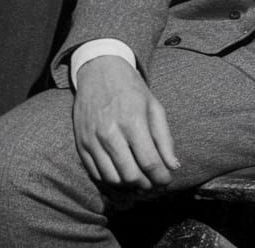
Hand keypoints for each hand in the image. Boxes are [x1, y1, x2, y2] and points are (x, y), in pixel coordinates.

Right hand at [73, 55, 179, 190]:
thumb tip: (173, 166)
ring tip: (140, 180)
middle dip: (147, 185)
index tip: (167, 180)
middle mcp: (110, 132)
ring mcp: (93, 139)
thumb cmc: (131, 88)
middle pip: (131, 175)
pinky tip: (122, 173)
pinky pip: (97, 173)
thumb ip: (164, 138)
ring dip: (129, 185)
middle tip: (154, 182)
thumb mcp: (153, 106)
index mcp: (132, 121)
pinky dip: (112, 179)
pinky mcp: (81, 144)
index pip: (149, 162)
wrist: (99, 70)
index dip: (161, 177)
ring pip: (113, 179)